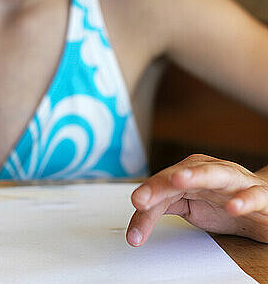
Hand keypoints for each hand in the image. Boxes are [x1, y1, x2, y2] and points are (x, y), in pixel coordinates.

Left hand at [126, 154, 267, 245]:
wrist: (263, 205)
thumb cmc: (223, 202)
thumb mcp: (188, 208)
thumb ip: (163, 209)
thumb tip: (136, 216)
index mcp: (188, 174)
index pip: (161, 186)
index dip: (146, 197)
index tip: (133, 207)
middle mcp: (207, 172)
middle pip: (179, 175)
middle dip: (158, 185)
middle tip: (140, 198)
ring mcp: (233, 181)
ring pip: (213, 174)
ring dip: (195, 175)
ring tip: (178, 180)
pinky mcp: (258, 195)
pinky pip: (251, 196)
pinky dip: (242, 200)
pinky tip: (232, 206)